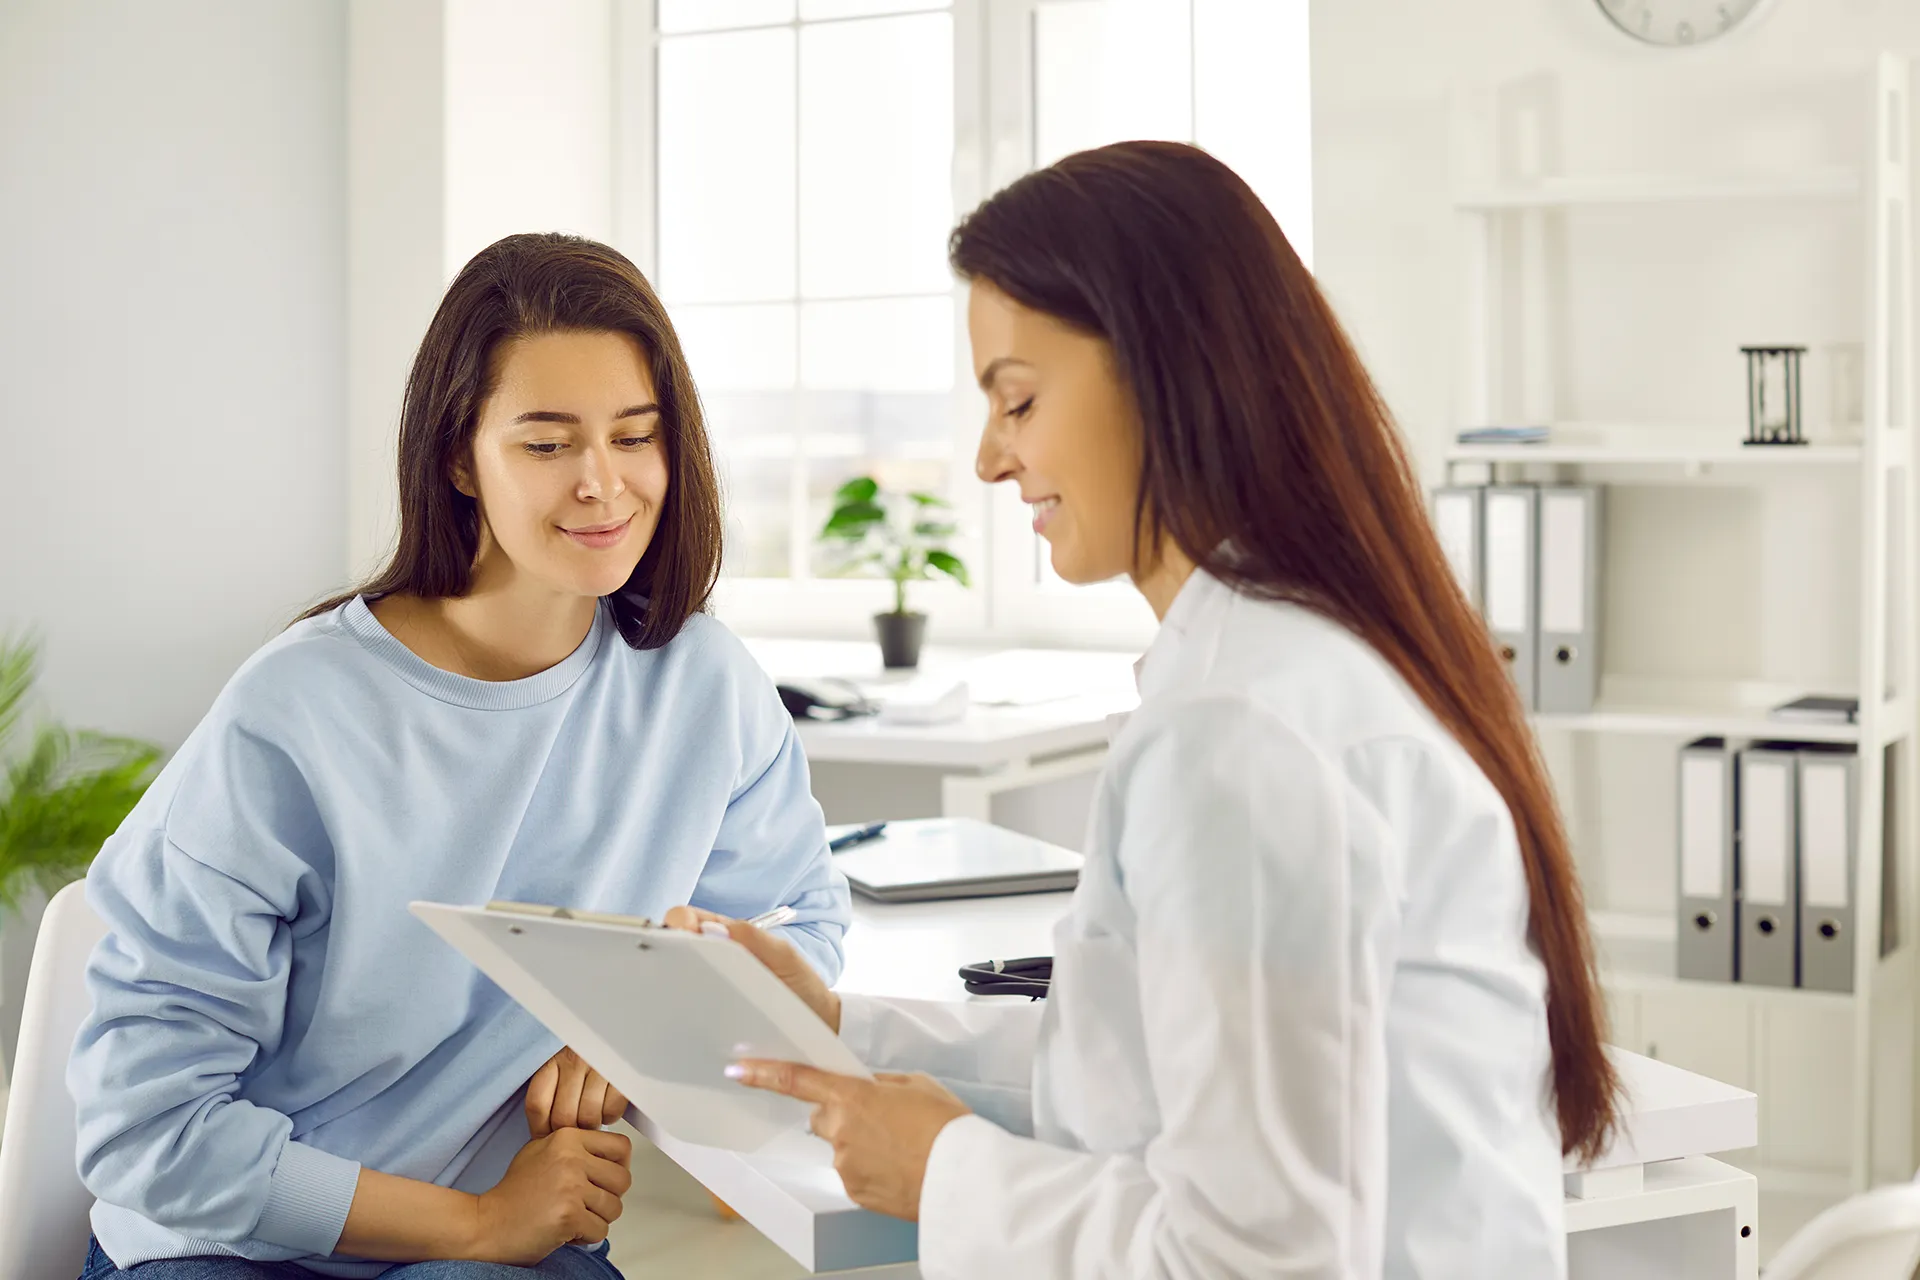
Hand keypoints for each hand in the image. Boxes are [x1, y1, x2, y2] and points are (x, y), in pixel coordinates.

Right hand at [469, 1128, 633, 1264]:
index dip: (618, 1167)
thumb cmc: (513, 1194)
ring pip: (614, 1207)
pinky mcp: (568, 1215)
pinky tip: (564, 1230)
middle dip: (608, 1198)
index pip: (622, 1146)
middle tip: (585, 1204)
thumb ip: (576, 1147)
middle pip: (623, 1180)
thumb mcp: (542, 1151)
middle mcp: (570, 1158)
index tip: (604, 1179)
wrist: (486, 1224)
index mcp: (567, 1138)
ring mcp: (570, 1186)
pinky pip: (601, 1231)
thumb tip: (613, 1155)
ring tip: (571, 1216)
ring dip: (596, 1219)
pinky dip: (585, 1237)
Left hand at [526, 1046, 627, 1138]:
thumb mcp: (560, 1071)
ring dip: (590, 1126)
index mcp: (555, 1061)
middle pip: (563, 1116)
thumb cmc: (585, 1063)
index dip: (540, 1127)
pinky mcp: (622, 1075)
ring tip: (592, 1118)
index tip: (545, 1135)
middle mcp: (576, 1060)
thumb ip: (547, 1098)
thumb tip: (541, 1135)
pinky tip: (606, 1108)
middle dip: (569, 1131)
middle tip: (575, 1129)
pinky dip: (609, 1117)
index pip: (537, 1104)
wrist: (619, 1036)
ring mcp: (599, 1067)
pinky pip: (611, 1111)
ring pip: (588, 1117)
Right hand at [662, 905, 840, 1032]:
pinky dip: (684, 1007)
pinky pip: (690, 1006)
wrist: (818, 1026)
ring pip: (680, 978)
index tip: (676, 932)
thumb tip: (709, 928)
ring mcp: (712, 987)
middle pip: (680, 948)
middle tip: (668, 963)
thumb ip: (752, 938)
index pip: (693, 920)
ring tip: (673, 988)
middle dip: (667, 950)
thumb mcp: (783, 957)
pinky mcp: (711, 1014)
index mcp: (731, 937)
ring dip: (673, 980)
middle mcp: (717, 959)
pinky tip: (685, 1013)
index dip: (679, 922)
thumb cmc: (804, 987)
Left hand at [727, 1060, 969, 1220]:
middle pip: (822, 1116)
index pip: (797, 1081)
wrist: (963, 1178)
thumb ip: (881, 1084)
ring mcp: (845, 1165)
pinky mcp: (855, 1190)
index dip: (763, 1073)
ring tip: (900, 1146)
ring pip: (840, 1145)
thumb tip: (867, 1089)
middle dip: (841, 1114)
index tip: (739, 1070)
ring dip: (860, 1143)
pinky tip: (898, 1166)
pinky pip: (854, 1171)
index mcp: (852, 1097)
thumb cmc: (946, 1126)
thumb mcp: (916, 1085)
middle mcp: (840, 1131)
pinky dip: (870, 1167)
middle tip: (880, 1118)